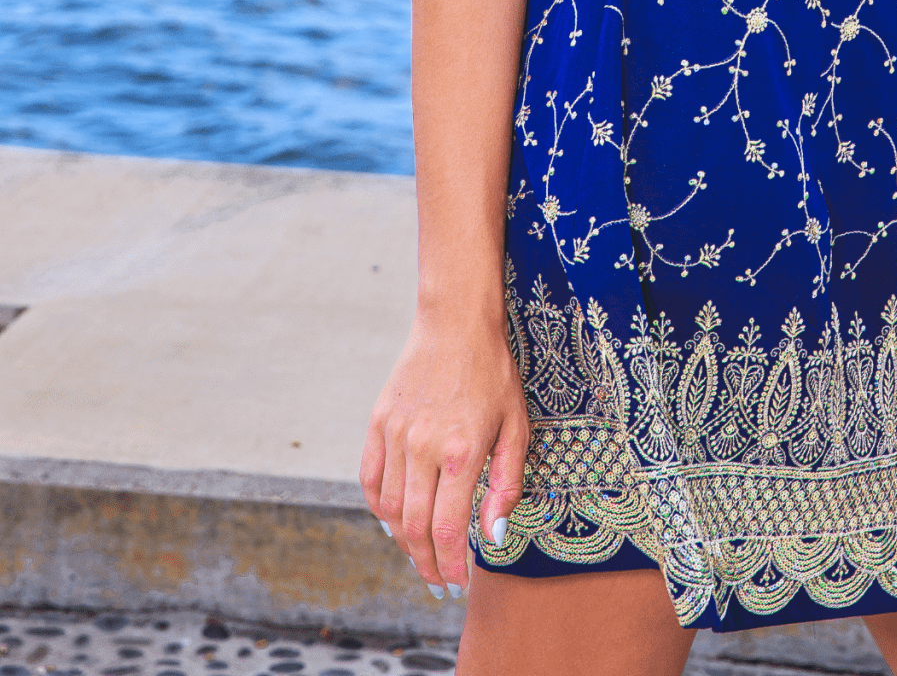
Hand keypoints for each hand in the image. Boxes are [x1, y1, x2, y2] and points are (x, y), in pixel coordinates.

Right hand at [360, 305, 529, 591]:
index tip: (458, 582)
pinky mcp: (378, 423)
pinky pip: (370, 480)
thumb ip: (506, 484)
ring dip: (403, 540)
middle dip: (426, 563)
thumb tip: (493, 536)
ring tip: (420, 553)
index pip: (448, 530)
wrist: (455, 323)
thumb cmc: (493, 373)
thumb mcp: (516, 426)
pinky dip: (378, 508)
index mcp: (461, 453)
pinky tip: (394, 520)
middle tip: (437, 581)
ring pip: (388, 510)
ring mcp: (395, 435)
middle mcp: (423, 448)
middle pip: (414, 528)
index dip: (451, 566)